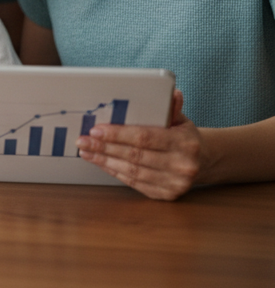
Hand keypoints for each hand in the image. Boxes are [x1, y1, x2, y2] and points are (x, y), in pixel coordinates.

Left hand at [76, 90, 202, 200]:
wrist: (203, 162)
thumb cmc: (184, 136)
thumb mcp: (181, 120)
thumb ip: (171, 107)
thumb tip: (170, 91)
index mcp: (185, 143)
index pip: (145, 137)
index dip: (118, 134)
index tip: (96, 130)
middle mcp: (183, 165)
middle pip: (135, 155)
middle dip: (104, 147)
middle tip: (83, 140)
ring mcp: (175, 183)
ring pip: (132, 171)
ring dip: (105, 161)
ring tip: (86, 151)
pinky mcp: (167, 195)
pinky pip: (134, 183)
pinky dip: (114, 171)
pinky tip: (101, 162)